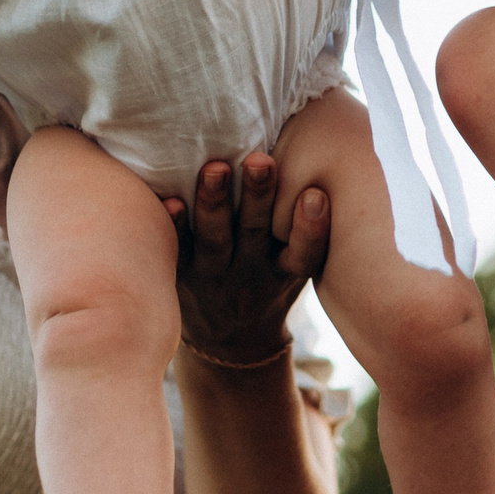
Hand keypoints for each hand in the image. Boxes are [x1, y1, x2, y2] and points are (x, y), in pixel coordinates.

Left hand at [167, 153, 328, 365]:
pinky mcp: (180, 272)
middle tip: (260, 162)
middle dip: (259, 196)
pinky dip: (173, 226)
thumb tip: (326, 153)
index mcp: (286, 271)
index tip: (316, 195)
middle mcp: (251, 272)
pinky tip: (168, 201)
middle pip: (256, 233)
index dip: (312, 227)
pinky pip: (175, 249)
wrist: (229, 340)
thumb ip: (307, 229)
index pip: (305, 253)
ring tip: (215, 168)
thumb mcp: (295, 268)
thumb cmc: (270, 284)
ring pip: (215, 239)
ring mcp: (214, 274)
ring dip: (214, 202)